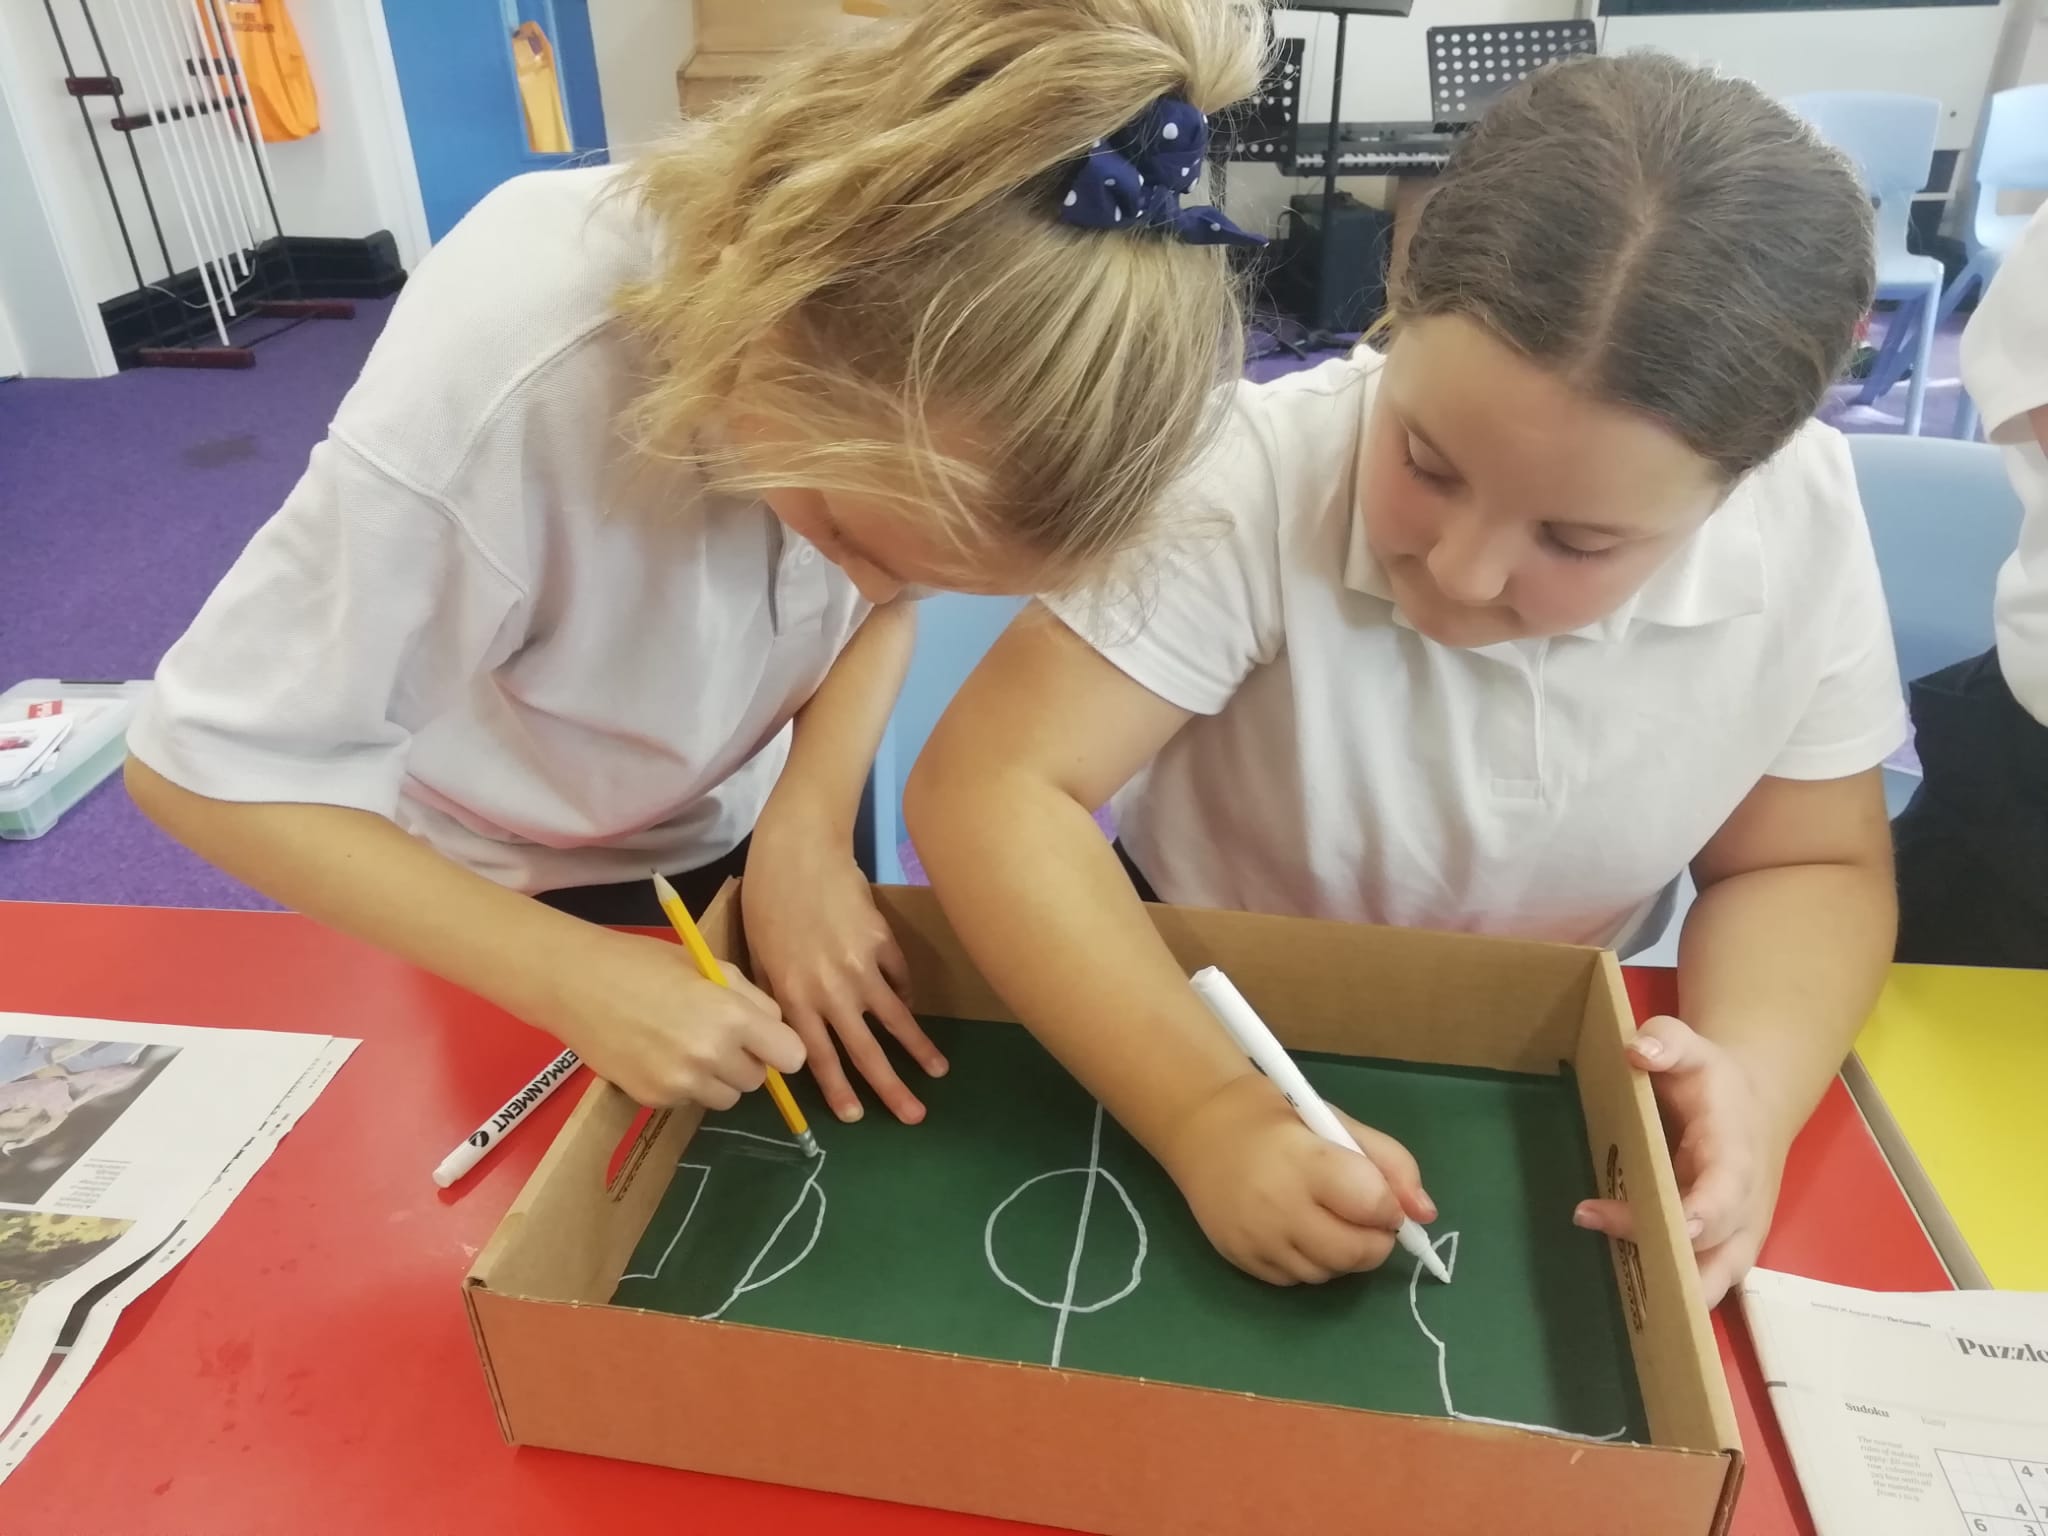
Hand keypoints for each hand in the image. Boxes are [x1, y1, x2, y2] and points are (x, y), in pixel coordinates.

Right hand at [536, 925, 805, 1108]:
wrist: (577, 984)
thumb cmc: (645, 964)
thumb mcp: (710, 967)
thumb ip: (751, 999)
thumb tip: (778, 1029)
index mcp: (732, 1017)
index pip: (792, 1056)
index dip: (781, 1047)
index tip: (768, 1039)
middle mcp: (711, 1056)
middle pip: (758, 1079)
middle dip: (747, 1060)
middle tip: (719, 1035)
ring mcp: (681, 1083)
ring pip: (727, 1097)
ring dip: (718, 1078)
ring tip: (688, 1045)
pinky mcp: (655, 1099)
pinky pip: (690, 1100)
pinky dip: (685, 1084)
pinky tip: (660, 1054)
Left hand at [743, 821, 946, 1124]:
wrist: (799, 852)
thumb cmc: (767, 903)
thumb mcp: (759, 958)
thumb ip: (779, 999)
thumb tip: (797, 1035)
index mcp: (794, 996)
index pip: (820, 1056)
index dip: (839, 1089)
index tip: (857, 1116)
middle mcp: (831, 989)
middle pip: (866, 1050)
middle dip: (891, 1088)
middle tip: (913, 1117)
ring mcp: (862, 966)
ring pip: (896, 1019)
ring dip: (919, 1050)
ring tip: (937, 1072)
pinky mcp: (883, 942)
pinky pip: (900, 979)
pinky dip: (906, 997)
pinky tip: (911, 1013)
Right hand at [1161, 1074, 1435, 1285]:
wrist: (1202, 1125)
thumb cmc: (1278, 1119)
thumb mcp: (1337, 1122)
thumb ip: (1390, 1163)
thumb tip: (1426, 1214)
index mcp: (1306, 1161)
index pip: (1372, 1205)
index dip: (1391, 1207)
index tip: (1384, 1197)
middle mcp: (1278, 1206)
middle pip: (1354, 1253)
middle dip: (1375, 1241)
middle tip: (1365, 1218)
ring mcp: (1256, 1238)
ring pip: (1327, 1274)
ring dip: (1342, 1255)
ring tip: (1327, 1219)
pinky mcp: (1239, 1259)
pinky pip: (1295, 1281)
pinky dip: (1309, 1263)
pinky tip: (1298, 1230)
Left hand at [1573, 1015, 1787, 1307]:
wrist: (1752, 1105)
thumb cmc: (1713, 1080)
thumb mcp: (1693, 1046)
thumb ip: (1667, 1041)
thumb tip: (1637, 1050)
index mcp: (1736, 1156)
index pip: (1727, 1193)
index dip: (1704, 1215)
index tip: (1676, 1227)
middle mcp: (1744, 1207)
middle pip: (1715, 1249)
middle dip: (1664, 1252)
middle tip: (1593, 1219)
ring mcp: (1736, 1236)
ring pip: (1715, 1283)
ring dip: (1667, 1289)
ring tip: (1605, 1266)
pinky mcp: (1721, 1251)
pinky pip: (1698, 1284)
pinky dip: (1666, 1292)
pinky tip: (1618, 1282)